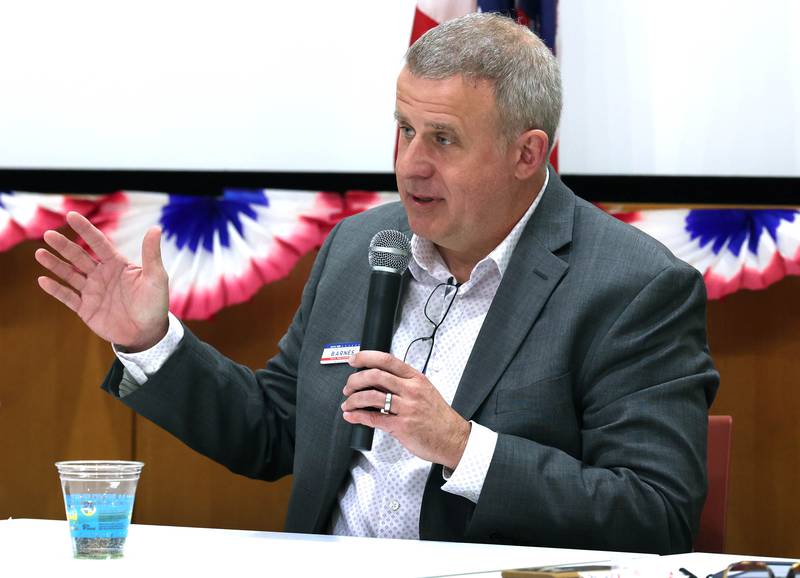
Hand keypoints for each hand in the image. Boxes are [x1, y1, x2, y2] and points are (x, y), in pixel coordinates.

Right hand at [35, 211, 169, 350]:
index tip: (71, 215)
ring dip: (55, 264)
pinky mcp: (86, 309)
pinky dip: (55, 289)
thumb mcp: (156, 278)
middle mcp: (102, 275)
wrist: (148, 334)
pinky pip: (67, 297)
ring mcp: (92, 291)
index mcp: (117, 265)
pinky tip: (43, 280)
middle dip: (64, 246)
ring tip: (40, 254)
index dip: (85, 230)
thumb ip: (151, 254)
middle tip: (48, 235)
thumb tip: (155, 228)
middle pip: (79, 257)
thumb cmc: (154, 304)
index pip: (99, 243)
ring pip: (69, 274)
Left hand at [341, 351, 470, 469]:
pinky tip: (352, 416)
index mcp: (416, 378)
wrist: (453, 438)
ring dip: (354, 399)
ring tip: (348, 403)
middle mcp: (411, 390)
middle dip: (355, 380)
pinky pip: (374, 418)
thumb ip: (404, 383)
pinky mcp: (402, 426)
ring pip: (371, 396)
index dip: (366, 357)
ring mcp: (407, 408)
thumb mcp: (425, 390)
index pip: (387, 360)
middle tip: (348, 386)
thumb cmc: (438, 416)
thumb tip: (377, 378)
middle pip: (375, 376)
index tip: (353, 360)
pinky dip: (358, 416)